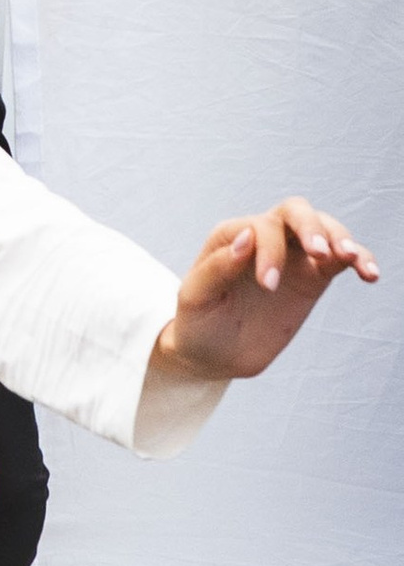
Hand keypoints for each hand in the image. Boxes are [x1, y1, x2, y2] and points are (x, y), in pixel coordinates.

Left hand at [153, 205, 376, 386]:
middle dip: (311, 228)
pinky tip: (369, 274)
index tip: (268, 286)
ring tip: (350, 258)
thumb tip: (247, 236)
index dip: (270, 251)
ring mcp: (293, 255)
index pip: (262, 227)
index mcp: (232, 236)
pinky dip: (360, 259)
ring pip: (325, 229)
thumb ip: (216, 268)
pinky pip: (343, 258)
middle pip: (296, 211)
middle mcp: (265, 237)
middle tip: (319, 254)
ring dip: (340, 239)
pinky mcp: (314, 276)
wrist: (214, 354)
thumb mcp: (196, 299)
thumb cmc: (198, 322)